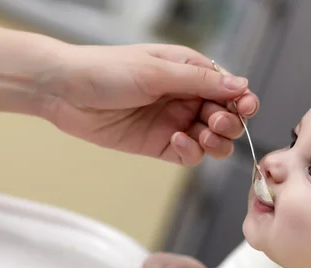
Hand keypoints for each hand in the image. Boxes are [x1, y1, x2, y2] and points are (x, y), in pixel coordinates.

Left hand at [40, 43, 259, 165]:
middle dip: (229, 122)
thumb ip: (199, 82)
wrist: (64, 92)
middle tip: (215, 122)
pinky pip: (190, 155)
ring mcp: (175, 122)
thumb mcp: (156, 71)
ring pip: (213, 140)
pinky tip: (177, 140)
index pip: (230, 89)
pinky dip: (191, 151)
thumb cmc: (105, 70)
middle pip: (227, 117)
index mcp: (189, 72)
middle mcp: (186, 97)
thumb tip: (241, 86)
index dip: (243, 101)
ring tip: (203, 135)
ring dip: (216, 141)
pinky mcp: (161, 144)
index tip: (246, 108)